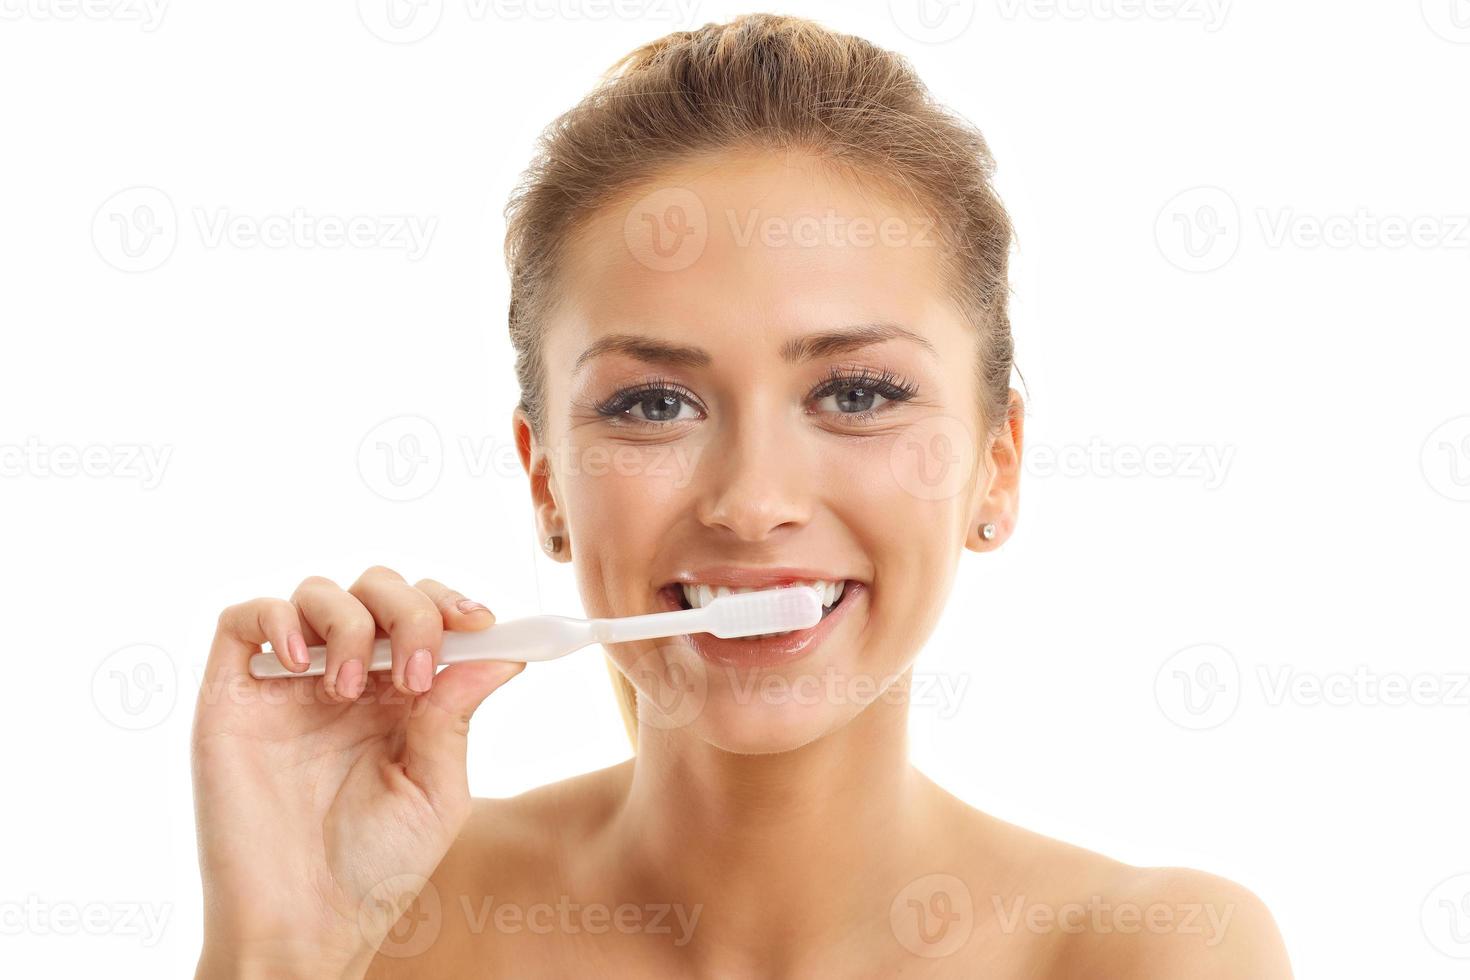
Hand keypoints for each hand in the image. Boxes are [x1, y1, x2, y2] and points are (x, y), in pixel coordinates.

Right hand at [190, 566, 522, 977]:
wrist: (303, 923)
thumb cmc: (375, 868)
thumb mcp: (435, 790)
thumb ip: (456, 716)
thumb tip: (500, 652)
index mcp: (401, 695)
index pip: (427, 613)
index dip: (452, 604)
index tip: (483, 623)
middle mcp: (347, 678)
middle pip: (378, 588)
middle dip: (410, 612)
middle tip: (417, 674)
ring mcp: (288, 684)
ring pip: (317, 592)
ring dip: (350, 623)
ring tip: (350, 691)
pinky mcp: (232, 696)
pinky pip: (244, 619)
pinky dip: (276, 619)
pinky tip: (302, 663)